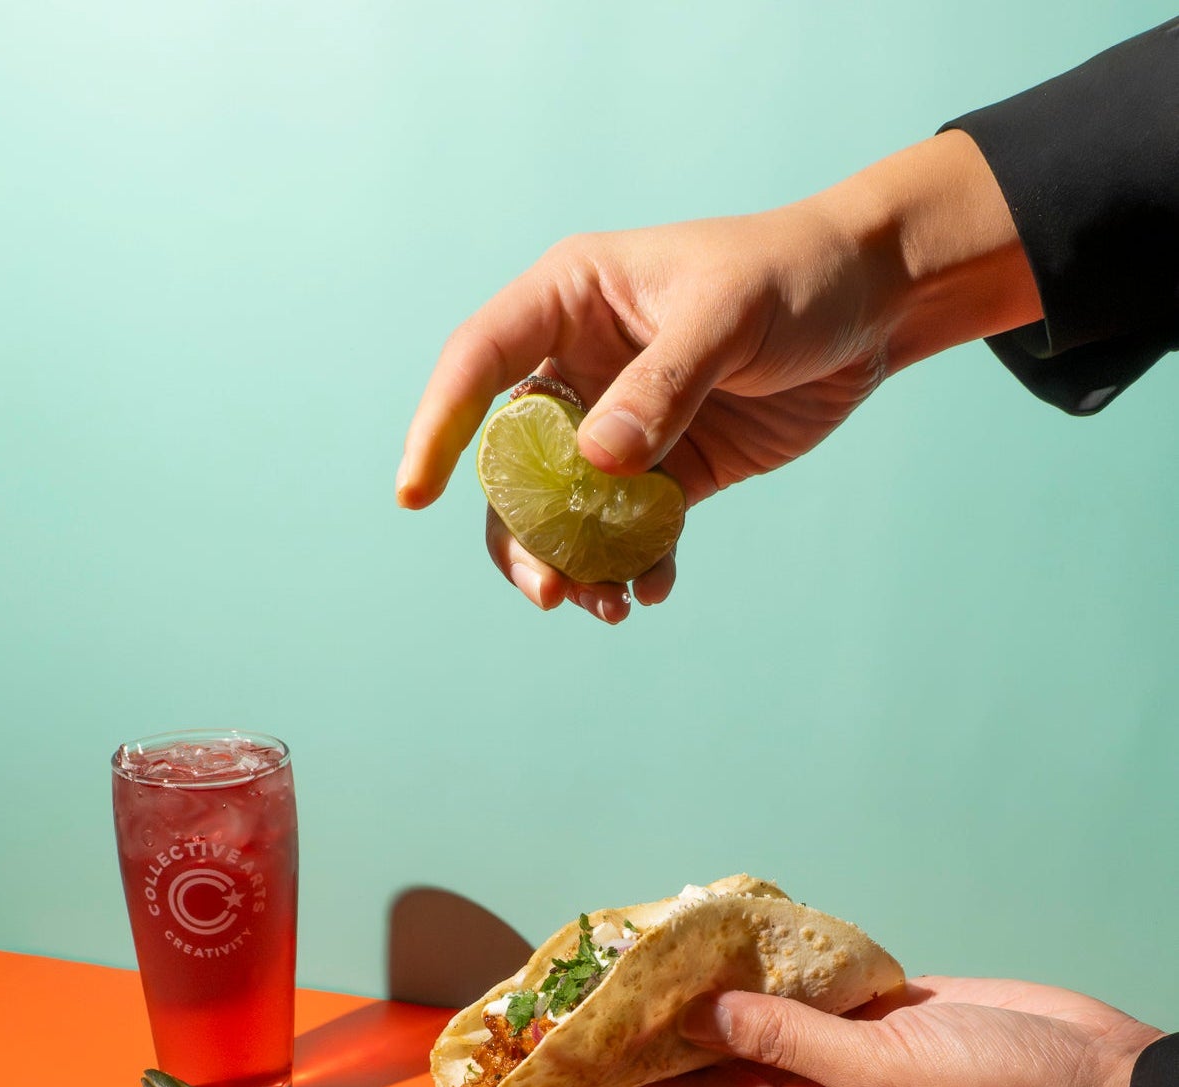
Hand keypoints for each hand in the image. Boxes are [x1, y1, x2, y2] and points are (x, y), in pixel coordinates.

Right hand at [396, 133, 1038, 622]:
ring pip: (562, 511)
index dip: (439, 427)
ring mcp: (616, 425)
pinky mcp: (664, 472)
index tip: (415, 494)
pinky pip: (625, 532)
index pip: (477, 364)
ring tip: (606, 607)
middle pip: (510, 461)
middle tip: (549, 591)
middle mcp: (577, 366)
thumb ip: (662, 386)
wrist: (873, 304)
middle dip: (520, 534)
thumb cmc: (793, 277)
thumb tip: (594, 463)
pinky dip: (631, 567)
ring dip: (573, 564)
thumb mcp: (728, 317)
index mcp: (567, 302)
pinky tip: (653, 590)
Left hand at [642, 976, 1161, 1086]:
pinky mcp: (889, 1007)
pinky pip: (820, 981)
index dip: (639, 1072)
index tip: (580, 1046)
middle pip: (725, 1050)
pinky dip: (785, 955)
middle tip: (609, 971)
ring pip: (769, 1009)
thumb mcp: (880, 1079)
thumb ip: (790, 1040)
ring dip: (723, 979)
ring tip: (658, 940)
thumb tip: (701, 1014)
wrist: (1092, 1085)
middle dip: (670, 1017)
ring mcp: (853, 1045)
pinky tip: (741, 926)